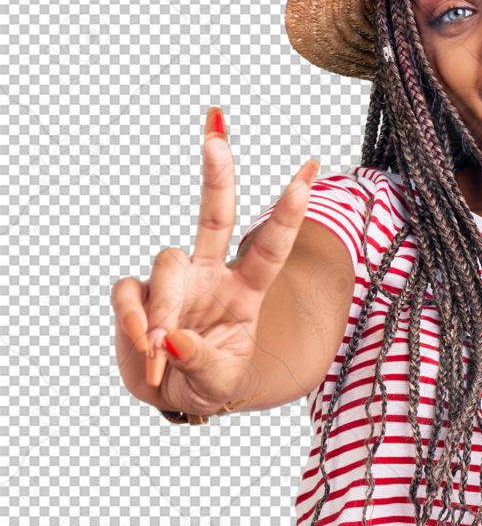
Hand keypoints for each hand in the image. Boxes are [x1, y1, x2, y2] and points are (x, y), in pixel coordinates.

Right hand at [111, 108, 318, 416]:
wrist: (174, 394)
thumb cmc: (211, 380)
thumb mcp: (221, 384)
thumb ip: (203, 363)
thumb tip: (172, 339)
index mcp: (245, 291)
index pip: (269, 249)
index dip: (287, 214)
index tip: (308, 173)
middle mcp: (210, 275)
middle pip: (215, 216)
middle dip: (217, 175)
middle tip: (217, 132)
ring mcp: (174, 282)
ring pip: (166, 262)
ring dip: (162, 306)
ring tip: (159, 348)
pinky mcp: (138, 295)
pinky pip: (129, 293)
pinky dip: (133, 318)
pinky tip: (144, 343)